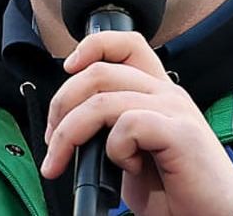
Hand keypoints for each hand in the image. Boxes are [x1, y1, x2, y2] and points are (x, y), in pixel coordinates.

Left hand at [41, 31, 232, 215]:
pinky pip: (127, 126)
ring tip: (64, 162)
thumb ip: (109, 127)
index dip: (91, 46)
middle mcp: (166, 92)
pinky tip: (128, 169)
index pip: (126, 43)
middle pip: (99, 71)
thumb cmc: (175, 189)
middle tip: (52, 142)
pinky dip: (115, 150)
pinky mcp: (180, 132)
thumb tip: (66, 124)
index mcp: (156, 91)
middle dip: (61, 106)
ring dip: (70, 134)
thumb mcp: (132, 152)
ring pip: (102, 100)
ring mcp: (175, 109)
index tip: (67, 70)